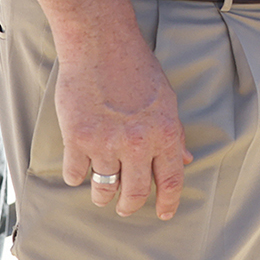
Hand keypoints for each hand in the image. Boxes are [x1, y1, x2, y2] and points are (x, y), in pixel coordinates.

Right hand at [57, 32, 191, 219]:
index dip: (169, 202)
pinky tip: (80, 170)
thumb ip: (174, 133)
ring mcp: (106, 143)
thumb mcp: (166, 100)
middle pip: (135, 193)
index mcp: (164, 133)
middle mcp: (137, 143)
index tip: (165, 213)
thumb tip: (184, 159)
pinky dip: (77, 176)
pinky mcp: (77, 138)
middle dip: (130, 206)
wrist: (100, 46)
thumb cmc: (136, 68)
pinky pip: (75, 173)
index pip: (172, 179)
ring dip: (103, 196)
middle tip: (125, 208)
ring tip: (102, 194)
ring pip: (104, 188)